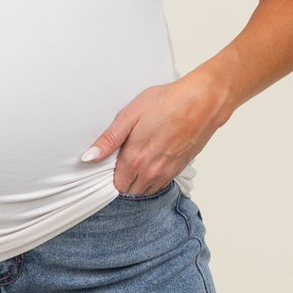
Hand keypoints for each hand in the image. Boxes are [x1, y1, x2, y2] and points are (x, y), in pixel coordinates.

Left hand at [79, 69, 229, 194]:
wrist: (203, 102)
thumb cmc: (167, 103)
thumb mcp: (130, 115)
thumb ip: (109, 140)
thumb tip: (89, 157)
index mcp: (134, 160)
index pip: (115, 185)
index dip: (109, 176)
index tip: (109, 164)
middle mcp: (150, 172)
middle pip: (129, 190)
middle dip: (123, 180)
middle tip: (122, 161)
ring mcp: (166, 172)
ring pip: (145, 190)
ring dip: (138, 182)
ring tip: (137, 161)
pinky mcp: (179, 169)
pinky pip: (160, 185)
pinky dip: (153, 179)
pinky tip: (152, 162)